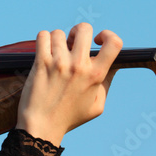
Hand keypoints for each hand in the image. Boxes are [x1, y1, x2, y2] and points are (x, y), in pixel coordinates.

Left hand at [15, 24, 121, 146]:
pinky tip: (44, 51)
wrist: (41, 127)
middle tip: (72, 43)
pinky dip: (43, 40)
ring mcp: (59, 63)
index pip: (114, 43)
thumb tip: (112, 66)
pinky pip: (43, 36)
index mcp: (96, 75)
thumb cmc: (69, 118)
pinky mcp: (41, 63)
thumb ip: (106, 84)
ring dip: (57, 40)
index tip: (97, 41)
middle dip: (78, 32)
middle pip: (84, 28)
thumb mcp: (97, 105)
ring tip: (55, 53)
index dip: (108, 35)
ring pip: (59, 33)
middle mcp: (79, 66)